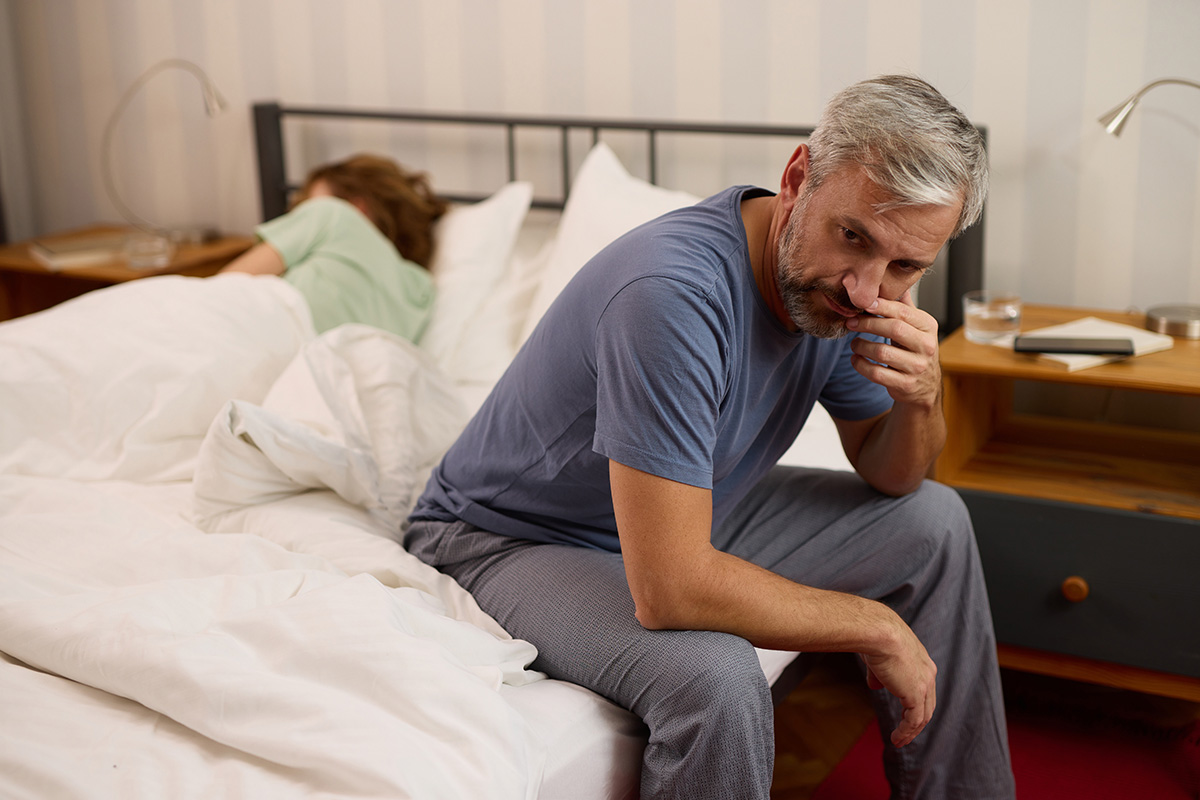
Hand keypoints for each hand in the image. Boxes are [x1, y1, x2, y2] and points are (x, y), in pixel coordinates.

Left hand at [845, 291, 940, 408]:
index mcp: (928, 327)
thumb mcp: (916, 326)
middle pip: (894, 329)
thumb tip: (895, 280)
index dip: (881, 306)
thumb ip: (904, 306)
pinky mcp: (906, 385)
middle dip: (868, 324)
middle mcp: (927, 346)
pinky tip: (856, 359)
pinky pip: (877, 374)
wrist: (926, 386)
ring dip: (861, 346)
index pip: (903, 312)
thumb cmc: (915, 350)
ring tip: (853, 344)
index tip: (863, 303)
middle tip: (850, 323)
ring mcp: (917, 367)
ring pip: (882, 353)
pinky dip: (861, 365)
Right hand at [860, 615, 937, 747]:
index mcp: (922, 660)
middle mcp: (928, 672)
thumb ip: (879, 674)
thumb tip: (875, 687)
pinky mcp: (916, 695)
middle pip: (927, 704)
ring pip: (923, 716)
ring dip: (911, 731)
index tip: (904, 713)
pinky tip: (896, 739)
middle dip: (916, 720)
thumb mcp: (878, 656)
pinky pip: (914, 721)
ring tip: (899, 741)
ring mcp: (925, 684)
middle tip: (905, 732)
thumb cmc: (875, 636)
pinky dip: (906, 732)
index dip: (914, 701)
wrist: (878, 631)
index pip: (924, 687)